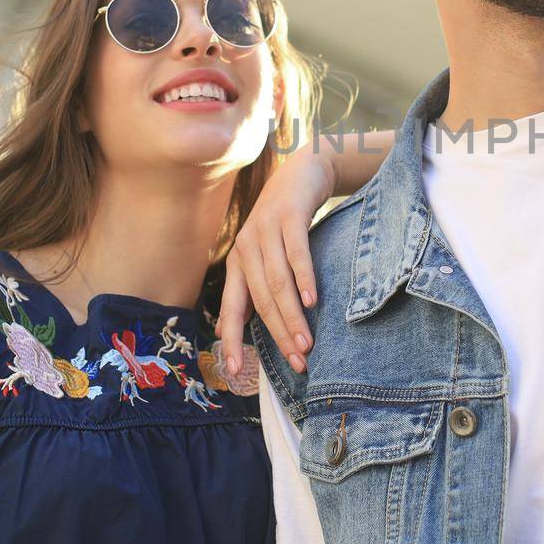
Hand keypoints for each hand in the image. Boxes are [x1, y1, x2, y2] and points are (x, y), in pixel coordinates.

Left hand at [218, 150, 331, 374]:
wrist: (301, 173)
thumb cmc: (284, 223)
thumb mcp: (264, 255)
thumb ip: (251, 289)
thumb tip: (230, 330)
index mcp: (237, 264)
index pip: (231, 309)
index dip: (232, 340)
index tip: (235, 371)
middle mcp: (245, 248)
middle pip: (260, 301)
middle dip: (278, 336)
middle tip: (298, 363)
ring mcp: (266, 231)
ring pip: (277, 283)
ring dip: (293, 316)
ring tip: (307, 344)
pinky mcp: (289, 216)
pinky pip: (297, 253)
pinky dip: (304, 279)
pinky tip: (314, 301)